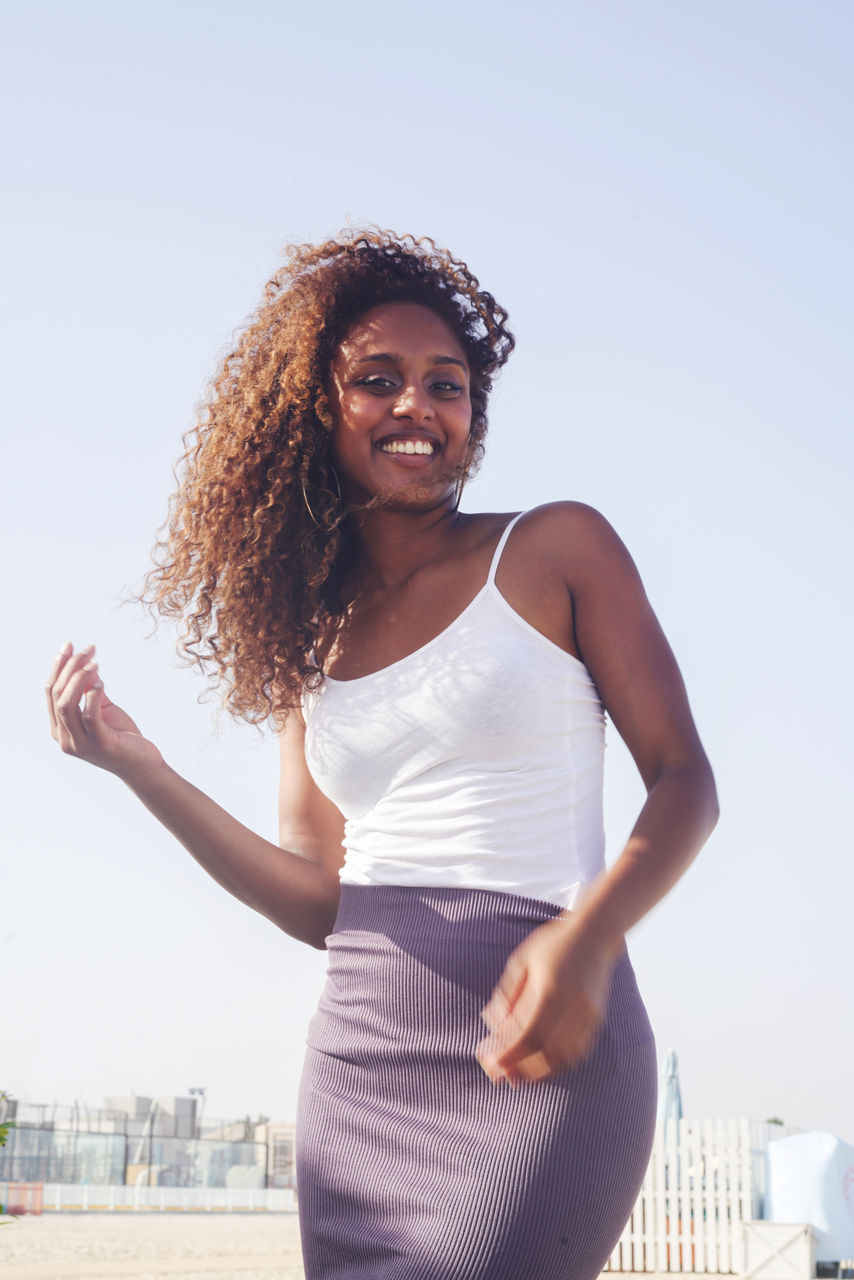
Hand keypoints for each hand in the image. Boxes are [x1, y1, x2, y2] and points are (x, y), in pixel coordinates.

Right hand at [46, 642, 163, 783]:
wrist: (141, 763)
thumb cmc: (121, 735)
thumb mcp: (102, 707)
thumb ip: (90, 690)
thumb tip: (85, 665)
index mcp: (59, 727)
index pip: (50, 691)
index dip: (58, 666)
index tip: (69, 645)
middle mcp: (63, 737)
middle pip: (57, 695)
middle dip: (70, 667)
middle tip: (87, 650)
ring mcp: (79, 744)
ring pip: (67, 705)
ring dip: (79, 679)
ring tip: (94, 664)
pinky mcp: (99, 745)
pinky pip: (89, 716)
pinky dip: (93, 696)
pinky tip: (102, 683)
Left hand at [476, 913, 621, 1085]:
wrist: (594, 935)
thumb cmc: (551, 946)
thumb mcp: (522, 962)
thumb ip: (508, 995)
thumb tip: (493, 1025)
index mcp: (549, 988)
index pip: (526, 1033)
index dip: (508, 1053)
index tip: (490, 1062)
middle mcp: (571, 1004)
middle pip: (544, 1050)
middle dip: (520, 1068)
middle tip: (501, 1076)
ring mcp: (588, 1014)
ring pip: (563, 1057)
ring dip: (539, 1072)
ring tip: (518, 1076)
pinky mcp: (596, 1019)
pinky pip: (577, 1052)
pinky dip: (558, 1064)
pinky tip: (541, 1065)